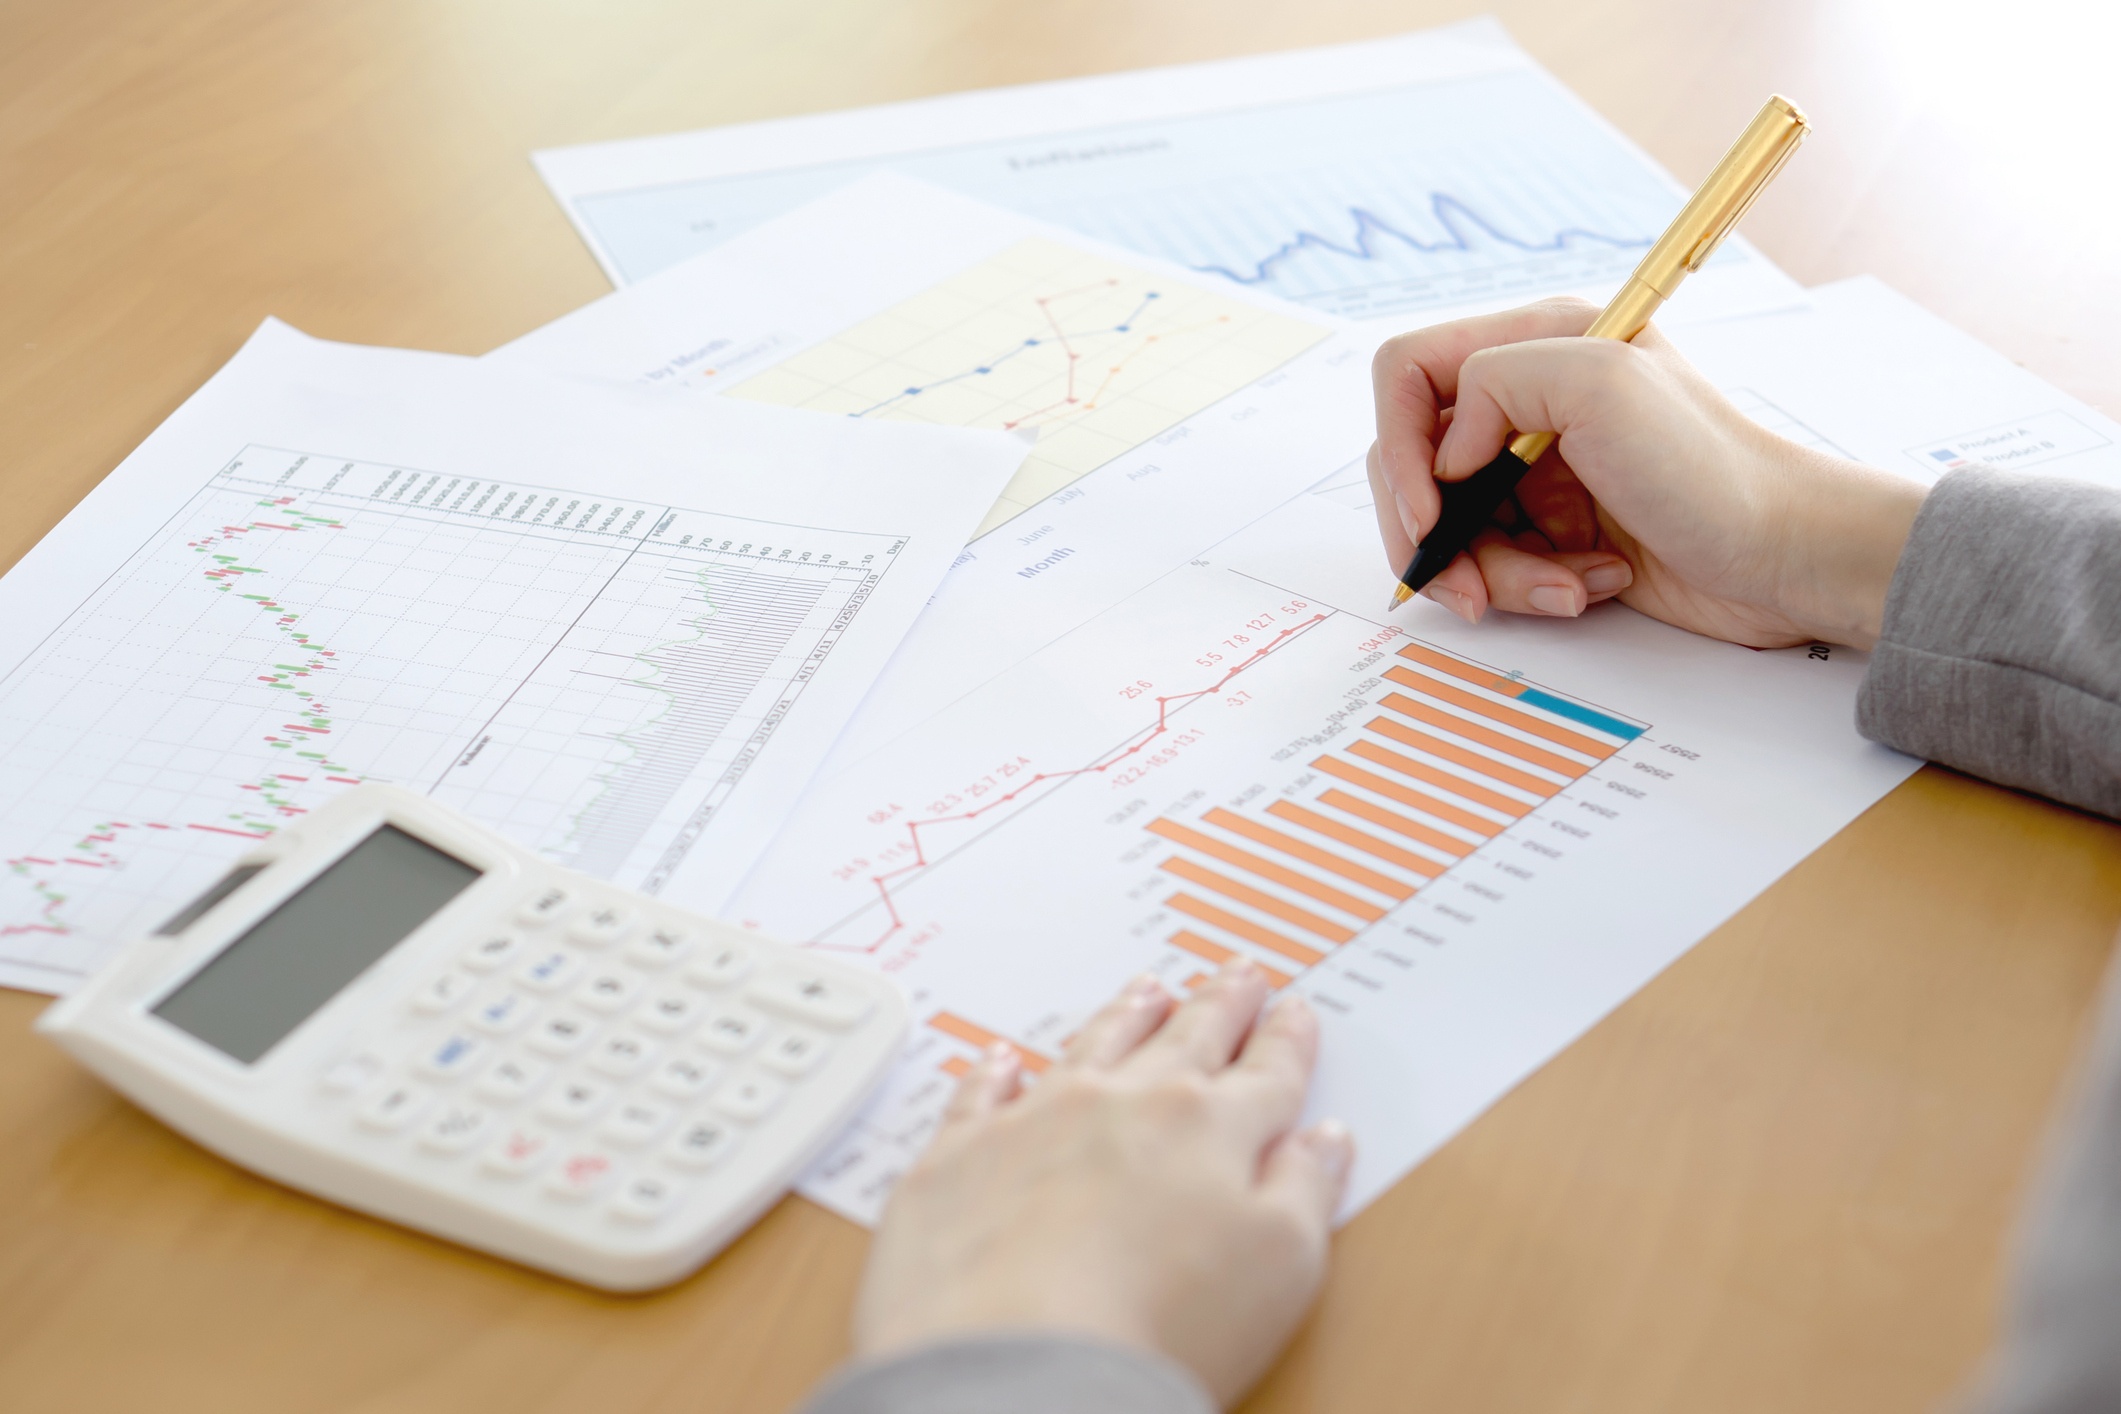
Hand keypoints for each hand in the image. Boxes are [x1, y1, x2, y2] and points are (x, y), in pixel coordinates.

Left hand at [852, 961, 1353, 1404]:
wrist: (1017, 1365)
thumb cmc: (1160, 1325)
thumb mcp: (1281, 1266)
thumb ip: (1307, 1191)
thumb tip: (1324, 1140)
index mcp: (1210, 1128)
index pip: (1265, 1074)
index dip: (1287, 1042)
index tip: (1296, 1012)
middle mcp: (1123, 1103)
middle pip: (1184, 1040)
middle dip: (1219, 1005)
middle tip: (1238, 973)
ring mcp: (1036, 1121)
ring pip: (1091, 1048)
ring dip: (1125, 1016)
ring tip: (1147, 989)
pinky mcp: (960, 1158)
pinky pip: (980, 1094)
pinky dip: (995, 1072)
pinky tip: (1002, 1059)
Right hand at [1367, 298, 1928, 648]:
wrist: (1787, 558)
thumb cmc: (1712, 469)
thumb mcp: (1600, 385)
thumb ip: (1494, 384)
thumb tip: (1444, 456)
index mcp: (1535, 343)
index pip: (1408, 374)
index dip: (1398, 445)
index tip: (1430, 511)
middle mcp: (1528, 402)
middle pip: (1415, 464)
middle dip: (1436, 533)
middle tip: (1466, 584)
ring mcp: (1538, 470)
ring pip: (1450, 527)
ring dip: (1493, 571)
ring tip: (1561, 587)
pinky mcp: (1554, 530)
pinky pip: (1493, 564)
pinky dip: (1527, 587)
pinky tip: (1588, 584)